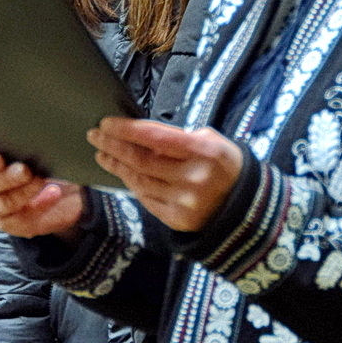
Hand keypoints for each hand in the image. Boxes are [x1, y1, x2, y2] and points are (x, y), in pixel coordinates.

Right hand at [0, 145, 83, 240]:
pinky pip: (21, 218)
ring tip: (41, 181)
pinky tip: (53, 193)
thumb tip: (36, 132)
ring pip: (2, 203)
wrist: (68, 189)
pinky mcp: (13, 223)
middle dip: (8, 177)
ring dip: (23, 192)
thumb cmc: (49, 160)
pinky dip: (39, 205)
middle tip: (26, 170)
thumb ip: (30, 140)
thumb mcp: (42, 146)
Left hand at [88, 118, 243, 232]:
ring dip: (117, 166)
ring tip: (102, 154)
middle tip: (95, 136)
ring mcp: (183, 201)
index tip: (106, 123)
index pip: (155, 137)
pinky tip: (122, 173)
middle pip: (141, 160)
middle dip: (113, 146)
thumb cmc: (224, 166)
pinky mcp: (176, 219)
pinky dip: (132, 184)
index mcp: (203, 151)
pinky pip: (146, 199)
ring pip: (139, 180)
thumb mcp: (212, 142)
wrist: (246, 207)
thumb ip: (180, 138)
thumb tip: (142, 134)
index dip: (127, 130)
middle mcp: (192, 177)